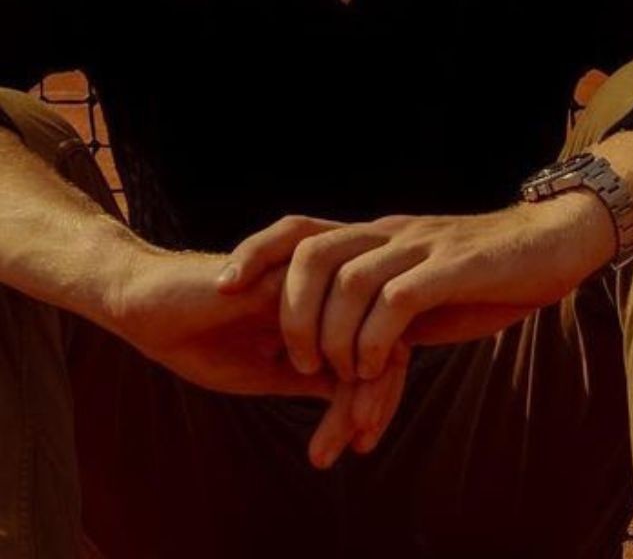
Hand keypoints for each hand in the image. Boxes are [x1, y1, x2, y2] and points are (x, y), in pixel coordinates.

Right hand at [107, 238, 406, 467]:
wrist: (149, 306)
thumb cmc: (202, 337)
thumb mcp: (266, 372)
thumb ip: (312, 379)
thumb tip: (362, 407)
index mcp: (322, 313)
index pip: (379, 348)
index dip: (381, 397)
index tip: (364, 443)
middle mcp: (324, 296)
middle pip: (385, 343)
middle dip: (378, 400)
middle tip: (362, 442)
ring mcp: (308, 288)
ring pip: (365, 341)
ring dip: (358, 400)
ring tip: (337, 442)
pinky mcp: (286, 287)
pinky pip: (328, 334)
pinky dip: (336, 385)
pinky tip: (321, 423)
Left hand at [220, 198, 615, 386]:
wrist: (556, 241)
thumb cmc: (489, 273)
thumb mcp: (424, 287)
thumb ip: (384, 305)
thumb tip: (343, 344)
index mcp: (377, 236)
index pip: (300, 229)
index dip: (255, 251)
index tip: (222, 286)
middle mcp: (390, 234)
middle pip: (311, 249)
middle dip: (286, 304)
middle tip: (294, 357)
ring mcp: (420, 247)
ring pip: (348, 279)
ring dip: (332, 333)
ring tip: (334, 372)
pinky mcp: (453, 269)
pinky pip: (397, 299)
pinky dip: (374, 339)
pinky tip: (373, 366)